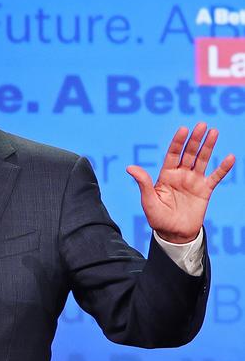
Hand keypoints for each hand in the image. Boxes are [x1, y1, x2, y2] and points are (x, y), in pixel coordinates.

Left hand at [126, 122, 234, 243]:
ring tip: (214, 132)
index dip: (178, 142)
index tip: (183, 129)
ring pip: (202, 160)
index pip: (173, 154)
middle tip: (202, 125)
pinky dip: (223, 168)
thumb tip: (130, 167)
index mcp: (166, 175)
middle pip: (189, 153)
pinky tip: (230, 157)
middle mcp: (181, 175)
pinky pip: (216, 177)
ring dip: (208, 146)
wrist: (174, 234)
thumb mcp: (148, 201)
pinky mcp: (205, 190)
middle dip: (195, 139)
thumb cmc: (158, 219)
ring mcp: (194, 181)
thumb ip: (143, 183)